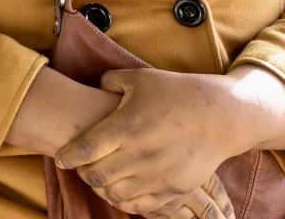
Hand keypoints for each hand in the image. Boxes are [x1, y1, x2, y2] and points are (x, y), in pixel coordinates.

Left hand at [57, 69, 255, 216]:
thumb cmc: (179, 93)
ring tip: (104, 176)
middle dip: (84, 173)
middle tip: (83, 166)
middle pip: (96, 176)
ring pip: (116, 194)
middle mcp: (139, 154)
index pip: (86, 149)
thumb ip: (111, 81)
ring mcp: (158, 175)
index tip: (62, 158)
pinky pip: (142, 205)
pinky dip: (128, 200)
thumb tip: (95, 87)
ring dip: (105, 187)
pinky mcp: (174, 188)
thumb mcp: (142, 78)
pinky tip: (126, 187)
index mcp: (127, 126)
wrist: (222, 116)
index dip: (68, 156)